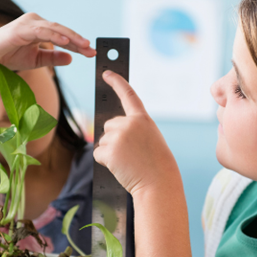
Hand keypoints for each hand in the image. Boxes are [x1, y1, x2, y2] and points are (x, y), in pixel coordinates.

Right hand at [0, 12, 95, 70]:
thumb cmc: (8, 56)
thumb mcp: (35, 60)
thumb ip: (52, 58)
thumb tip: (71, 58)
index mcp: (40, 28)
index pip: (63, 36)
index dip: (77, 45)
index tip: (91, 53)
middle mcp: (35, 22)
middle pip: (62, 31)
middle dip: (78, 41)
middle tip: (92, 50)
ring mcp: (28, 24)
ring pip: (54, 29)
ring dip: (71, 37)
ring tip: (83, 45)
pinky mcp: (21, 28)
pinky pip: (42, 32)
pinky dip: (55, 36)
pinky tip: (66, 42)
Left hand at [93, 71, 179, 195]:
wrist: (158, 183)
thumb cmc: (156, 165)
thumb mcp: (150, 139)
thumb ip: (133, 129)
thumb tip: (107, 131)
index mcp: (142, 119)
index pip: (128, 95)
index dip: (116, 82)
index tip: (107, 73)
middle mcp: (129, 123)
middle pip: (108, 125)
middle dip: (114, 138)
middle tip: (131, 154)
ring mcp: (118, 136)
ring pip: (102, 140)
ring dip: (110, 152)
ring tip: (128, 161)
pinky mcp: (109, 151)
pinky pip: (98, 154)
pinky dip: (105, 162)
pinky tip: (120, 167)